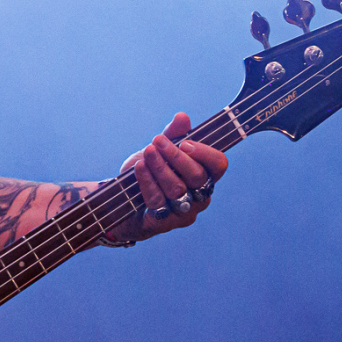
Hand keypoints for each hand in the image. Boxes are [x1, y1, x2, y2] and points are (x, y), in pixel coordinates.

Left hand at [105, 112, 228, 242]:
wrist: (122, 200)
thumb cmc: (147, 173)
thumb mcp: (158, 150)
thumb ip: (172, 134)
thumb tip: (183, 117)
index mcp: (205, 176)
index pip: (219, 165)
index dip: (205, 153)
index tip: (185, 143)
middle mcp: (199, 197)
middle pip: (197, 176)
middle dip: (175, 156)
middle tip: (157, 140)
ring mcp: (183, 212)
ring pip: (177, 189)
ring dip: (160, 167)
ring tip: (147, 152)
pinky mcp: (164, 224)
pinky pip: (158, 201)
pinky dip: (147, 181)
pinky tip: (139, 167)